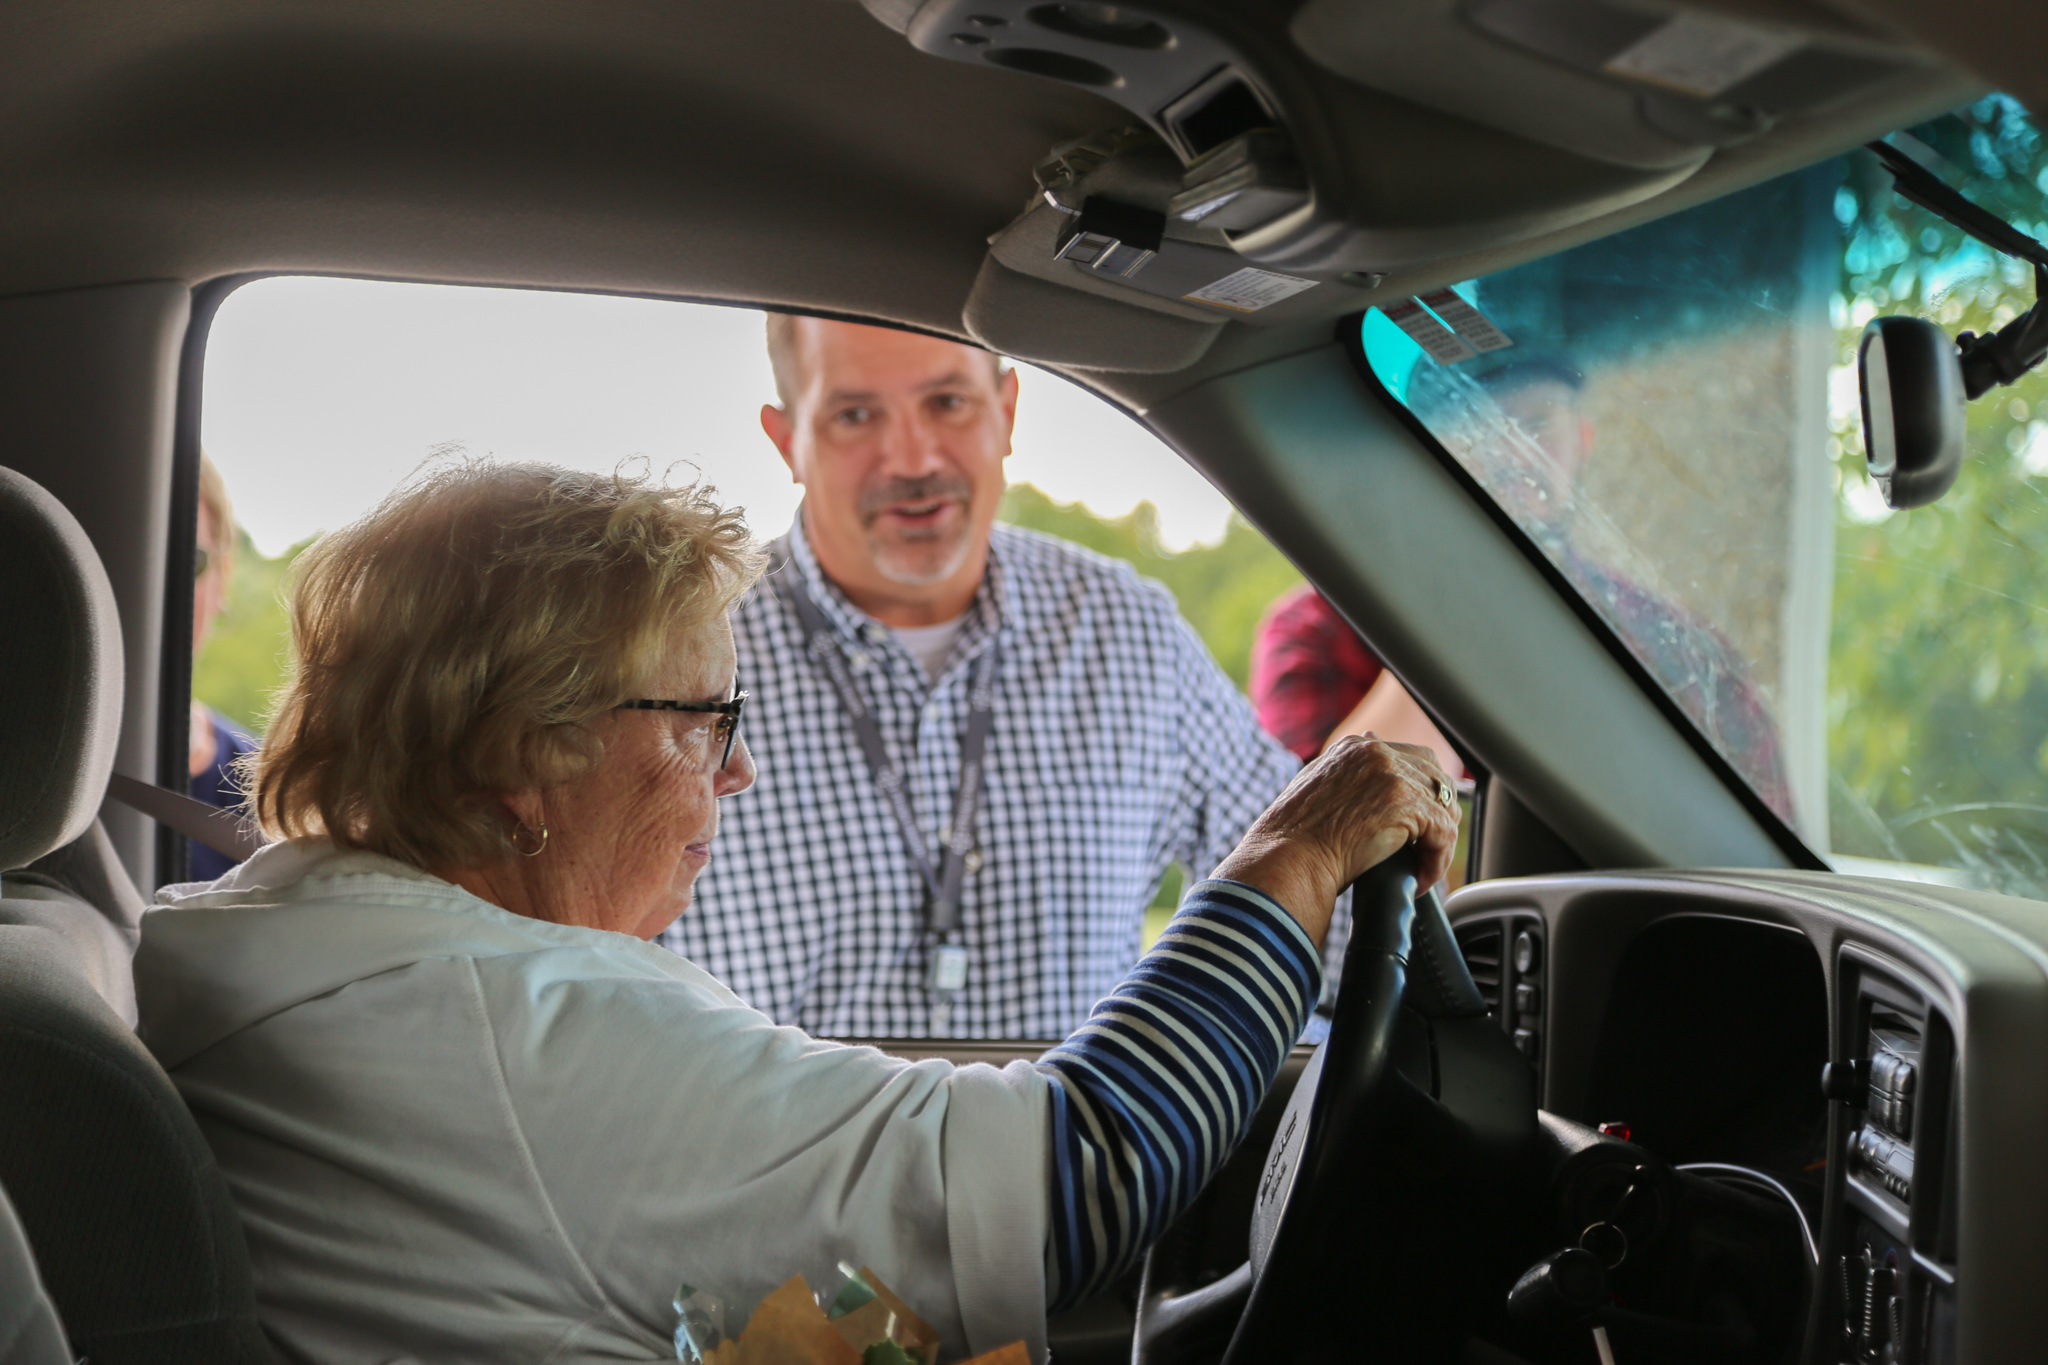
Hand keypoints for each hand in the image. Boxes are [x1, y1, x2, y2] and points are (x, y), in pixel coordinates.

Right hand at [1212, 734, 1460, 945]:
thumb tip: (1371, 791)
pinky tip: (1420, 881)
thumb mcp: (1317, 796)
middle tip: (1427, 848)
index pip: (1409, 757)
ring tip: (1422, 868)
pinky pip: (1443, 834)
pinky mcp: (1405, 802)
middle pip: (1435, 775)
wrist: (1286, 860)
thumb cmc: (1293, 842)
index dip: (1421, 792)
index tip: (1418, 826)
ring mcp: (1391, 774)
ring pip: (1444, 806)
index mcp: (1354, 748)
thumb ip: (1346, 784)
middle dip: (1439, 813)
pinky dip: (1437, 862)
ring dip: (1438, 842)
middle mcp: (1374, 752)